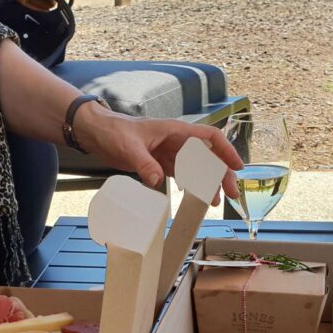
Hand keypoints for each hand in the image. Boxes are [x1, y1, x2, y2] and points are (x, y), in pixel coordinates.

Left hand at [74, 104, 243, 203]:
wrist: (95, 132)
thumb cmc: (112, 131)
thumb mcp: (128, 148)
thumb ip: (144, 164)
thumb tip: (156, 181)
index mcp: (175, 131)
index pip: (209, 137)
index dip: (226, 151)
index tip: (237, 167)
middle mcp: (176, 140)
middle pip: (207, 156)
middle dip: (221, 174)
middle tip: (230, 194)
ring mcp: (168, 151)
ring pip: (196, 167)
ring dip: (207, 183)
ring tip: (214, 201)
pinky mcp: (159, 162)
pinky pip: (181, 173)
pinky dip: (189, 184)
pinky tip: (193, 195)